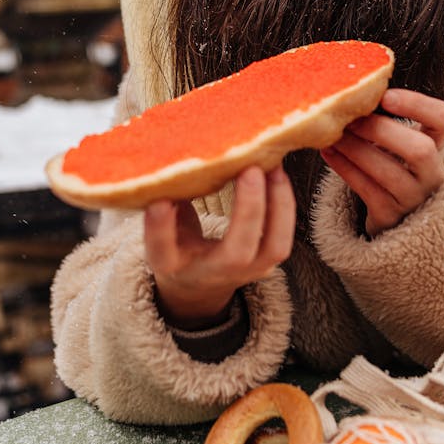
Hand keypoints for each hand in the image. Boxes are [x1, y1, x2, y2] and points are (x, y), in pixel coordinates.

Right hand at [144, 165, 295, 327]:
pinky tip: (278, 174)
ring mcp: (243, 273)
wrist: (198, 284)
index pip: (162, 250)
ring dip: (278, 204)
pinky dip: (285, 204)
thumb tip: (173, 158)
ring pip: (273, 247)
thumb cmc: (178, 246)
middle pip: (236, 253)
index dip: (160, 228)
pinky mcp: (266, 265)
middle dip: (248, 210)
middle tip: (250, 170)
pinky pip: (283, 239)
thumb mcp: (163, 226)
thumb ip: (167, 201)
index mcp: (172, 265)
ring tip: (273, 167)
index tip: (158, 201)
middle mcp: (210, 273)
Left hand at [321, 88, 443, 236]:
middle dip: (382, 131)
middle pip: (420, 150)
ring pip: (388, 172)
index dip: (418, 105)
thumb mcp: (399, 143)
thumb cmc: (391, 166)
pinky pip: (366, 189)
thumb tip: (348, 92)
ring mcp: (414, 198)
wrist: (391, 215)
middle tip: (352, 119)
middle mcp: (432, 173)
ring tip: (334, 134)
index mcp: (437, 146)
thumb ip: (385, 121)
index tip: (385, 96)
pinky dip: (344, 167)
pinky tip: (328, 152)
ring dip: (356, 149)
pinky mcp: (390, 216)